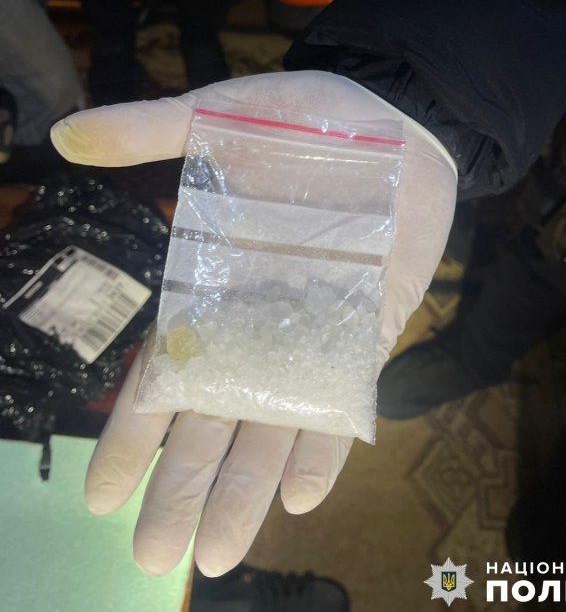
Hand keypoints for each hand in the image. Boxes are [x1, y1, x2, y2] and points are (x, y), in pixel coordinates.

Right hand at [51, 70, 456, 576]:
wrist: (394, 119)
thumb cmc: (301, 118)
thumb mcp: (218, 116)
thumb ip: (149, 132)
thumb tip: (63, 134)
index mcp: (208, 282)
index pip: (158, 372)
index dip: (130, 433)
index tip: (100, 493)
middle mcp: (253, 320)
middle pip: (209, 419)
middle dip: (181, 485)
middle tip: (153, 556)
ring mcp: (310, 330)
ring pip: (271, 423)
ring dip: (247, 487)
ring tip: (220, 555)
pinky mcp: (365, 331)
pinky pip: (342, 398)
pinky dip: (325, 444)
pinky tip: (301, 497)